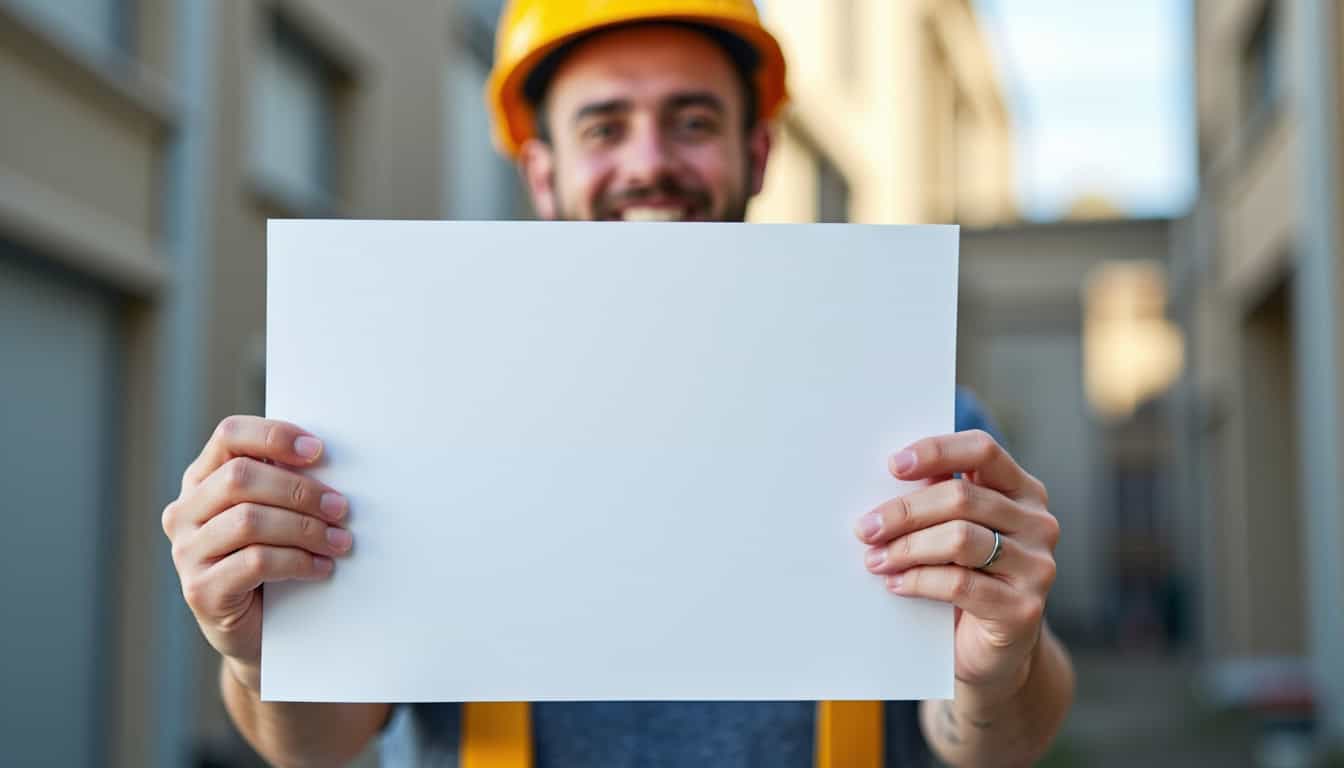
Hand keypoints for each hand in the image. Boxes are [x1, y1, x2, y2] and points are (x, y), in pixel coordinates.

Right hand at [161, 416, 352, 688]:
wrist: (259, 632)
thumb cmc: (273, 563)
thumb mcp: (275, 515)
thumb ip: (285, 485)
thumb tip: (329, 460)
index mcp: (201, 480)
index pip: (229, 436)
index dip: (274, 436)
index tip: (319, 450)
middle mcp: (184, 512)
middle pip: (240, 478)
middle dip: (299, 490)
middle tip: (341, 507)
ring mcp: (186, 553)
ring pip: (249, 521)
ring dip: (305, 528)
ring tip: (340, 541)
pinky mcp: (200, 590)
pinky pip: (254, 562)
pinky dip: (297, 561)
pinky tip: (322, 567)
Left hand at [854, 430, 1058, 696]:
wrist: (993, 652)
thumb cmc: (967, 579)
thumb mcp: (954, 532)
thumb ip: (937, 504)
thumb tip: (883, 483)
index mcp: (1023, 491)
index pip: (982, 450)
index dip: (936, 451)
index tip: (892, 465)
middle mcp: (1038, 523)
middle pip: (962, 496)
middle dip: (904, 511)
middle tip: (865, 527)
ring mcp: (1036, 566)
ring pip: (959, 539)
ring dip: (906, 547)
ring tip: (874, 559)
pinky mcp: (1024, 608)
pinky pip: (960, 584)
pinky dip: (919, 581)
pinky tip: (895, 584)